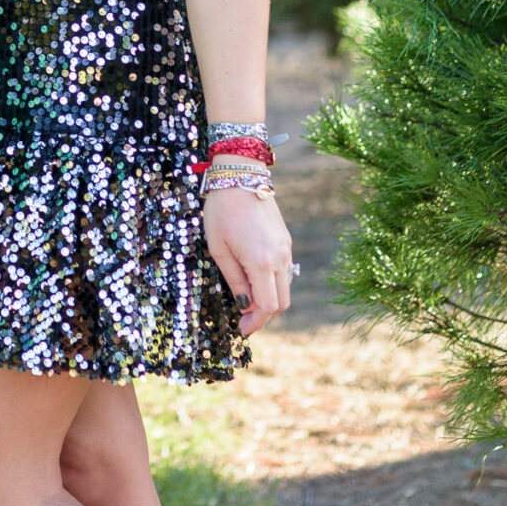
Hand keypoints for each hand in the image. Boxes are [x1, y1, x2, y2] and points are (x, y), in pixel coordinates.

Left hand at [203, 186, 292, 335]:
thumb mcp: (220, 250)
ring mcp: (286, 249)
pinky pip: (284, 272)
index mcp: (262, 263)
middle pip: (282, 302)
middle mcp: (280, 258)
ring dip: (269, 300)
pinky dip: (272, 284)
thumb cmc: (222, 212)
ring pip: (285, 288)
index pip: (268, 307)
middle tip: (243, 320)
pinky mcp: (286, 241)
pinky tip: (254, 281)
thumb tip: (245, 306)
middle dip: (264, 316)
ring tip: (246, 301)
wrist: (240, 176)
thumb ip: (235, 281)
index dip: (256, 323)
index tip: (241, 329)